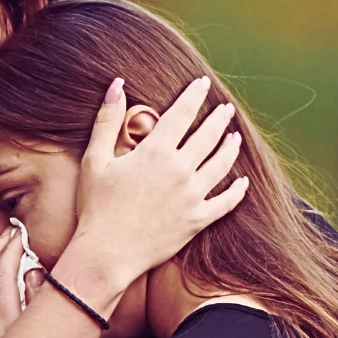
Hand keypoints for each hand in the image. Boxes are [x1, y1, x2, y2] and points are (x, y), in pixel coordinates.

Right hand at [58, 77, 251, 295]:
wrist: (106, 253)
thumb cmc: (96, 207)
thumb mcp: (95, 160)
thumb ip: (106, 120)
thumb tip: (117, 84)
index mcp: (155, 152)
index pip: (182, 113)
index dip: (194, 95)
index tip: (202, 84)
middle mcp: (179, 170)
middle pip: (208, 135)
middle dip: (218, 118)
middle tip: (225, 108)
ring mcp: (191, 196)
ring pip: (221, 164)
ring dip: (230, 147)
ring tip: (235, 137)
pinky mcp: (197, 220)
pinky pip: (225, 202)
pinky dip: (237, 191)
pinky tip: (243, 182)